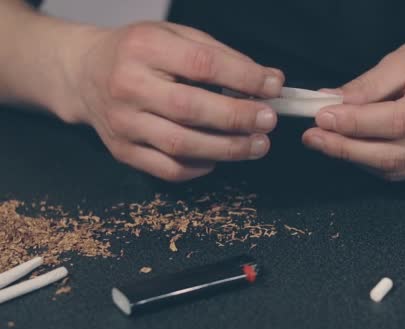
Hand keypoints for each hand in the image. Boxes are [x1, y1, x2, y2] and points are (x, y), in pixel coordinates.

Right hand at [60, 22, 283, 181]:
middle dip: (238, 117)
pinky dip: (200, 168)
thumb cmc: (138, 52)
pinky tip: (219, 158)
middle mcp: (128, 86)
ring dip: (227, 149)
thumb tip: (268, 81)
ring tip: (257, 145)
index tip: (273, 87)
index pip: (202, 64)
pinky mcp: (122, 150)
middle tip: (269, 121)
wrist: (83, 74)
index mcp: (144, 48)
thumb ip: (220, 55)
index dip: (244, 77)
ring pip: (181, 145)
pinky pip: (167, 169)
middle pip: (191, 108)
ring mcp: (123, 123)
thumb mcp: (174, 36)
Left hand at [303, 27, 404, 180]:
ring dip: (356, 157)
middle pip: (393, 155)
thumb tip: (331, 104)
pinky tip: (360, 146)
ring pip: (395, 169)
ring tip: (329, 139)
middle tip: (313, 137)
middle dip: (346, 149)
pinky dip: (376, 162)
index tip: (321, 119)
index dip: (354, 125)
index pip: (396, 122)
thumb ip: (368, 86)